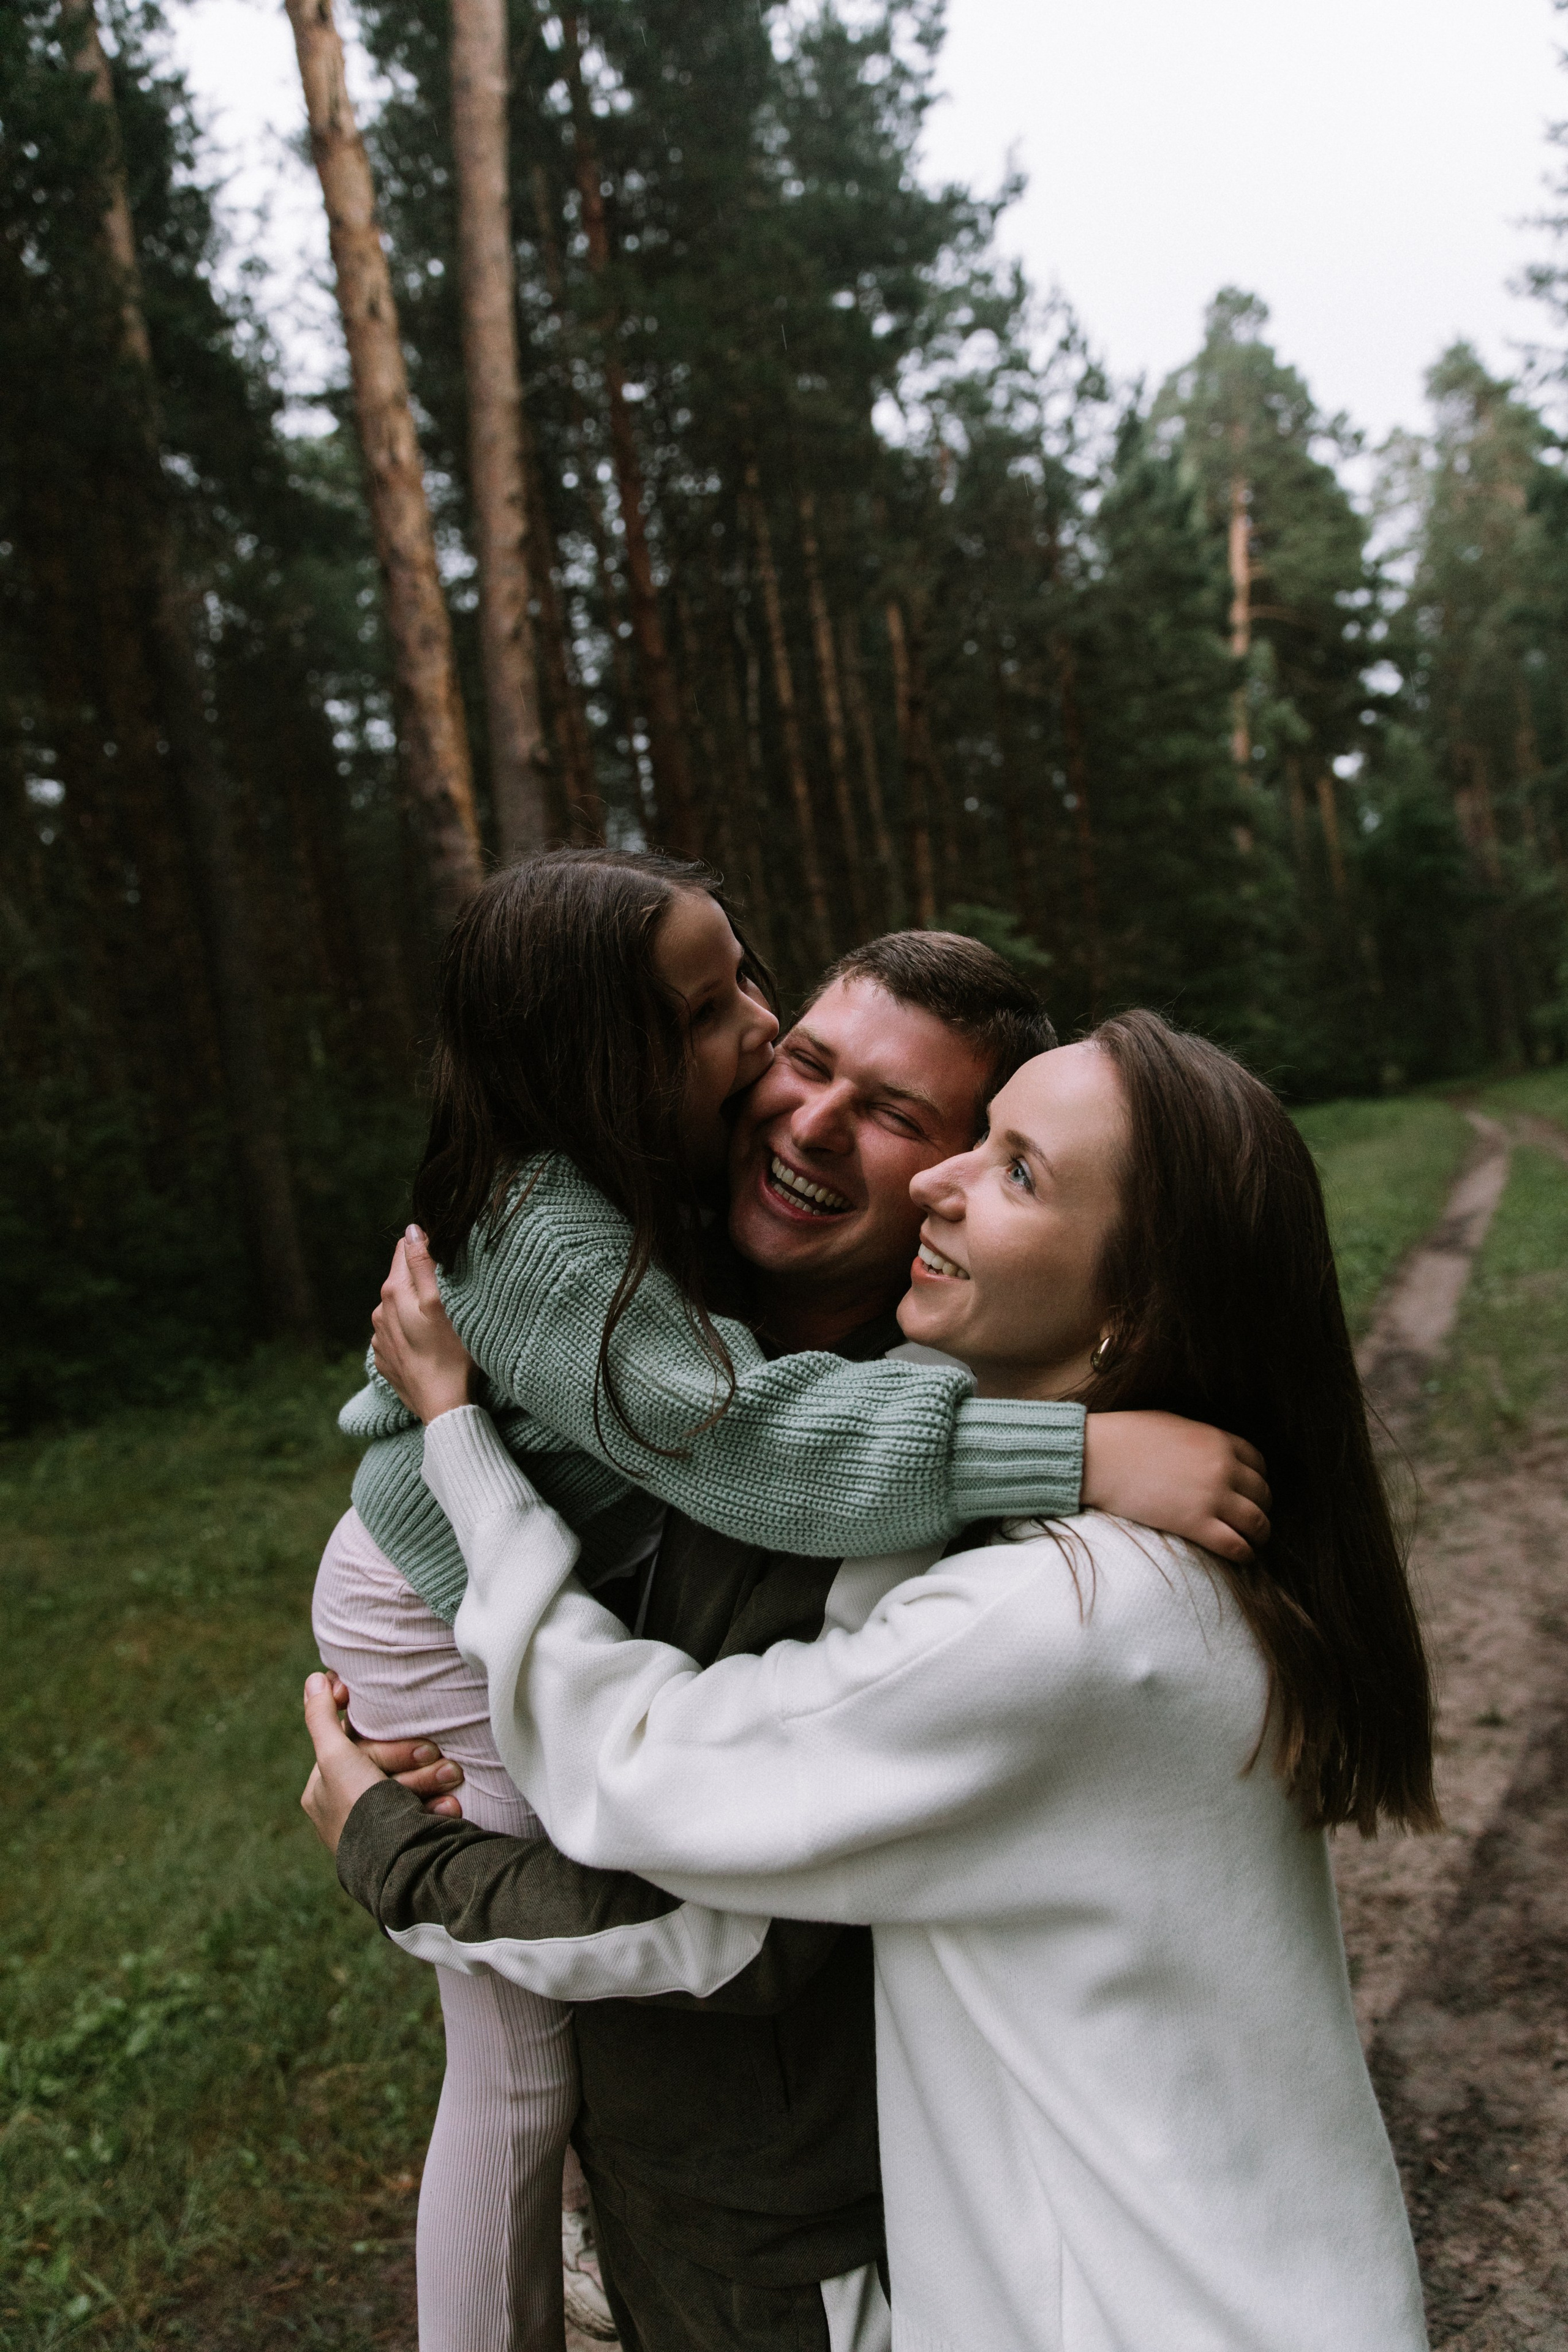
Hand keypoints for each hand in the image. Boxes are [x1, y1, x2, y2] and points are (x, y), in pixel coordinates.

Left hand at [300, 1673, 465, 1855]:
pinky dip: (438, 1805)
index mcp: (323, 1791)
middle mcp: (347, 1809)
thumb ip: (322, 1717)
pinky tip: (449, 1806)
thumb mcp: (335, 1756)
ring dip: (433, 1777)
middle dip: (412, 1757)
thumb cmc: (360, 1810)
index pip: (350, 1743)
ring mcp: (377, 1825)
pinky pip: (424, 1809)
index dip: (371, 1726)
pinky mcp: (406, 1838)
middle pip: (382, 1763)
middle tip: (433, 1753)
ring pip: (408, 1783)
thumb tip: (313, 1679)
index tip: (383, 1704)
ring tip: (452, 1776)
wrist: (398, 1867)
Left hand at [372, 1227, 473, 1423]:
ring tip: (442, 1322)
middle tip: (451, 1295)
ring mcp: (380, 1337)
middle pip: (403, 1278)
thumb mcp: (441, 1303)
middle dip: (423, 1278)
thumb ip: (424, 1263)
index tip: (448, 1261)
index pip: (405, 1248)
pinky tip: (430, 1344)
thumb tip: (412, 1229)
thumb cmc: (450, 1355)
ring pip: (401, 1305)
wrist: (443, 1407)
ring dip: (418, 1306)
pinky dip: (413, 1330)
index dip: (427, 1247)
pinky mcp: (386, 1357)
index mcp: (393, 1292)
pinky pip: (399, 1331)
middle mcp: (379, 1311)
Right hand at [1082, 1411, 1270, 1564]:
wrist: (1098, 1456)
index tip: (1250, 1492)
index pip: (1259, 1464)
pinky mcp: (1195, 1524)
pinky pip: (1235, 1545)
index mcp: (1218, 1440)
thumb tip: (1209, 1453)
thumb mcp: (1174, 1424)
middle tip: (1251, 1520)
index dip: (1258, 1481)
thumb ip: (1201, 1440)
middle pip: (1263, 1495)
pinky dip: (1244, 1553)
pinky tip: (1242, 1555)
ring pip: (1257, 1522)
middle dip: (1260, 1509)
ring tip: (1253, 1542)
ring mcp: (1211, 1496)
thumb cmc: (1127, 1436)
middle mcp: (1223, 1467)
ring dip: (1260, 1535)